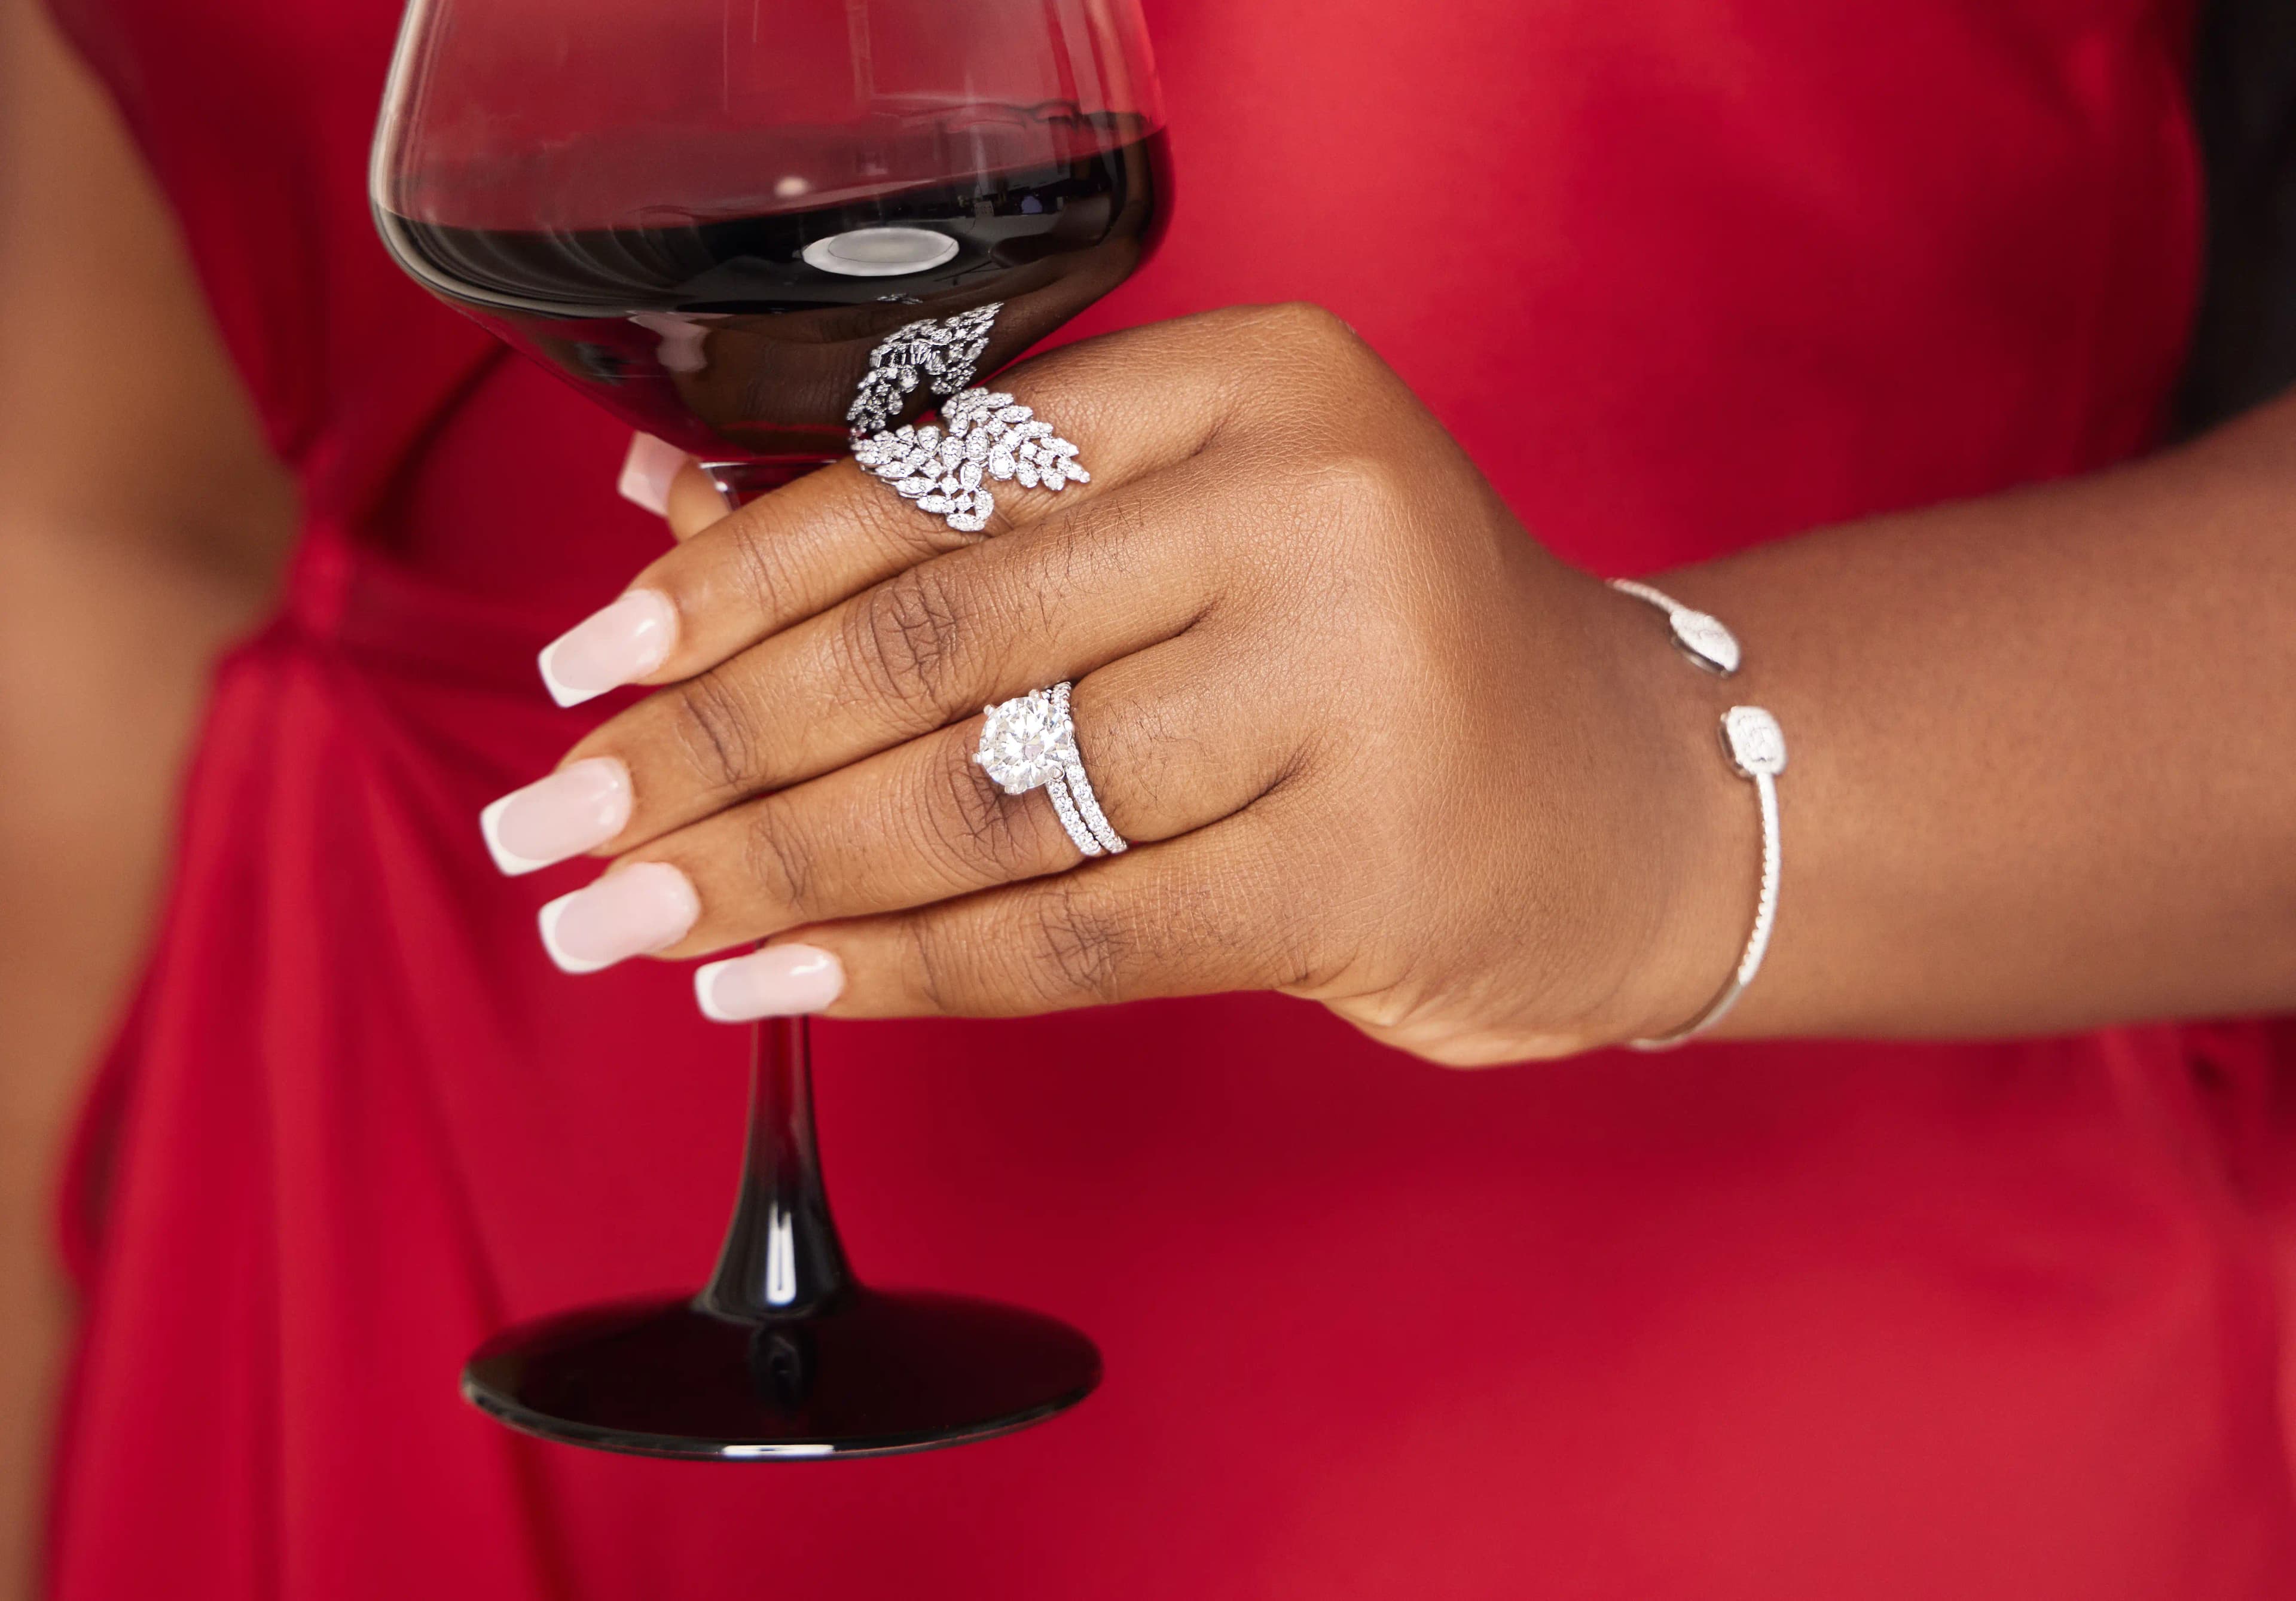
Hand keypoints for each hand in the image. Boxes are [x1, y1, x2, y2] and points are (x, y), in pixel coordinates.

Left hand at [481, 304, 1751, 1064]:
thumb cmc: (1374, 656)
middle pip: (929, 645)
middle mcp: (1305, 506)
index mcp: (1247, 379)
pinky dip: (902, 964)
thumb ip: (957, 526)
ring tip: (628, 916)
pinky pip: (1069, 930)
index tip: (586, 664)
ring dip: (771, 868)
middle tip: (557, 823)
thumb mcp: (1191, 535)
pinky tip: (773, 982)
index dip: (728, 583)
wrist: (1627, 793)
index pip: (925, 483)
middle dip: (707, 748)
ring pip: (981, 798)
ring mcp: (1351, 684)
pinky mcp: (1365, 863)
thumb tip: (666, 530)